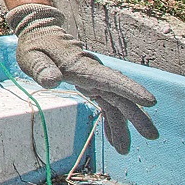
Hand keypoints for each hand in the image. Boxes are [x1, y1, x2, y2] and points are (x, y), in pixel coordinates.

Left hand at [7, 3, 158, 153]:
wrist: (40, 34)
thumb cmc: (36, 46)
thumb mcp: (32, 57)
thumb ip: (42, 69)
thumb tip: (52, 81)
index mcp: (82, 66)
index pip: (110, 79)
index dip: (130, 90)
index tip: (151, 101)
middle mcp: (94, 72)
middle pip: (120, 95)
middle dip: (136, 115)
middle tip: (152, 135)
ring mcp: (95, 79)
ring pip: (116, 103)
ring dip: (123, 126)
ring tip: (124, 150)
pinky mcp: (92, 84)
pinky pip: (107, 105)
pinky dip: (112, 121)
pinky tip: (114, 140)